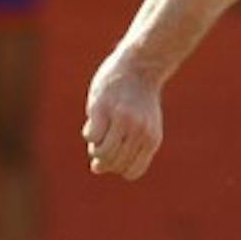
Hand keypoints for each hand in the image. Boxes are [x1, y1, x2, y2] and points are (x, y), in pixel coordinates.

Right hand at [82, 54, 164, 180]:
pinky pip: (91, 136)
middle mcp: (139, 132)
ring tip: (101, 131)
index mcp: (152, 139)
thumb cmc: (139, 101)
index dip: (118, 167)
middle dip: (104, 158)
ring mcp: (122, 120)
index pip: (131, 172)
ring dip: (95, 147)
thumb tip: (96, 169)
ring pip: (101, 153)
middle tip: (107, 138)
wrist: (140, 67)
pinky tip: (95, 119)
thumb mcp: (142, 127)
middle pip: (114, 164)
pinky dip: (89, 132)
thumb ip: (125, 149)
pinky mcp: (104, 109)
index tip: (116, 152)